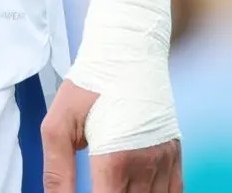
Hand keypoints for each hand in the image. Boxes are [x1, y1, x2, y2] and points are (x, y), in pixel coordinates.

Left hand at [41, 80, 182, 192]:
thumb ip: (57, 172)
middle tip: (97, 187)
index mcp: (115, 159)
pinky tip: (139, 191)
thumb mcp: (58, 124)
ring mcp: (165, 162)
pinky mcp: (175, 156)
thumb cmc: (90, 86)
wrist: (129, 52)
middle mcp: (146, 165)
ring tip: (112, 187)